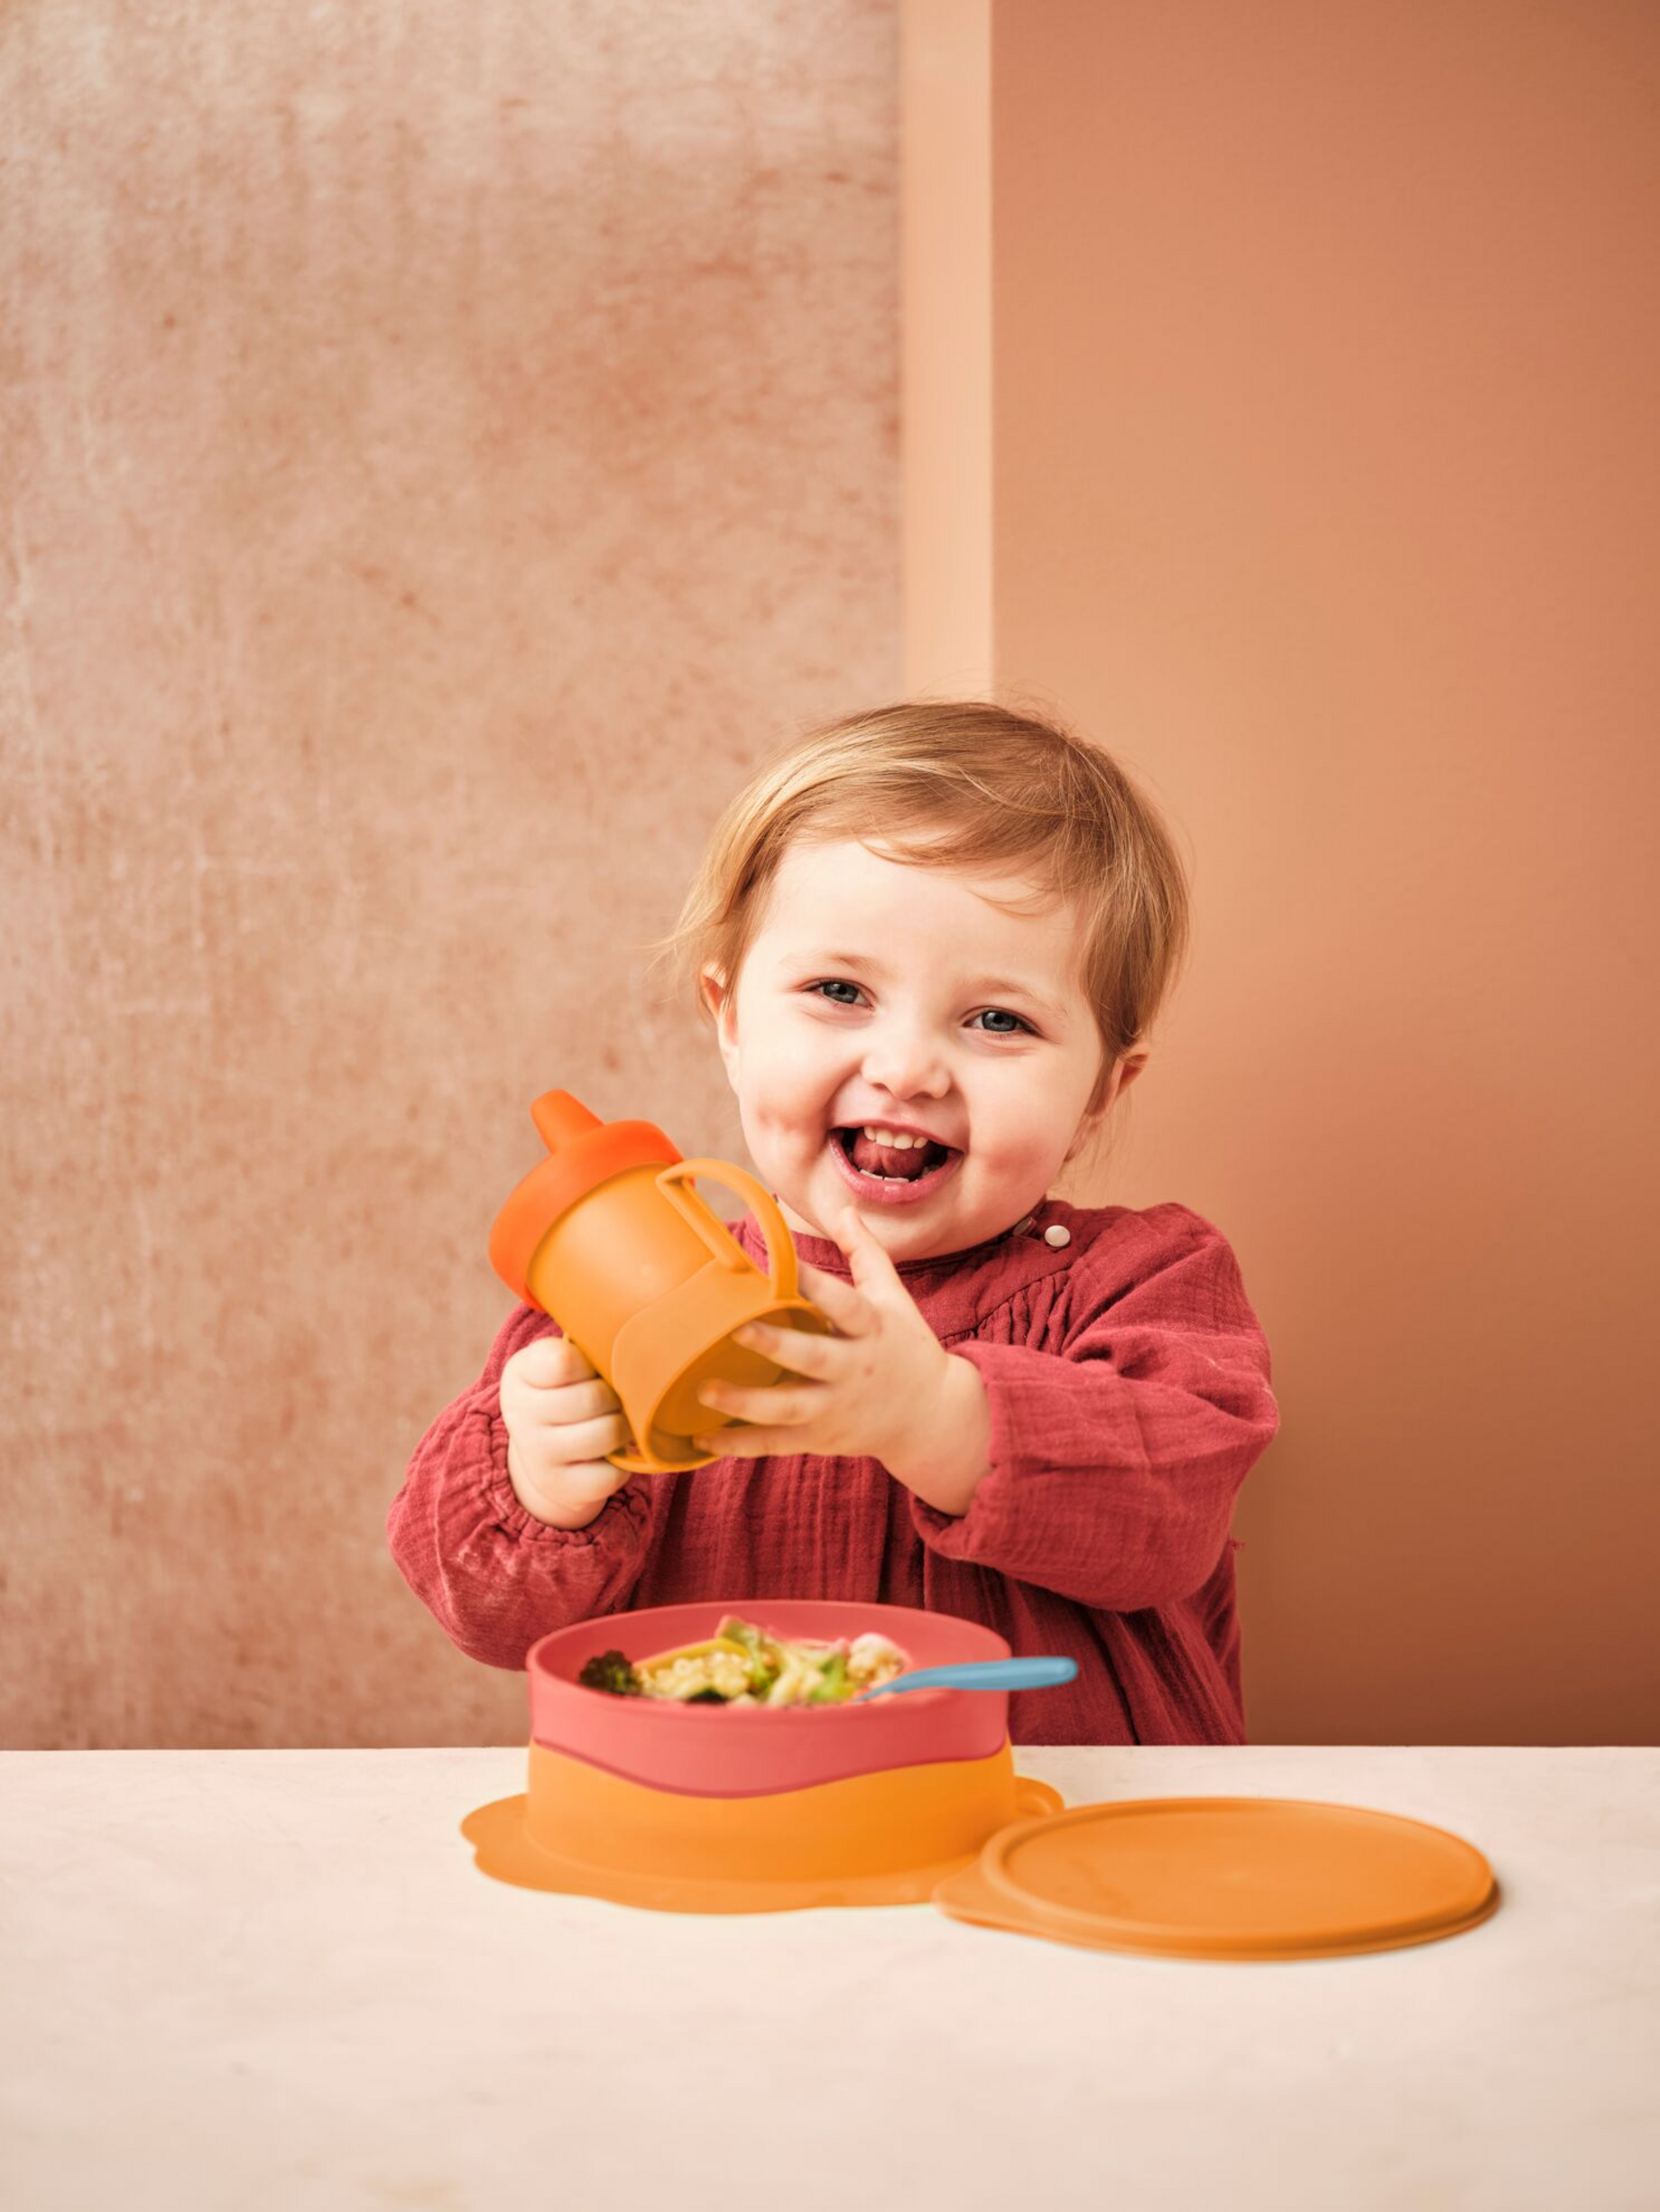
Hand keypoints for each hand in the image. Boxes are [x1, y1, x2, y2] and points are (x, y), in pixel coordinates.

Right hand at [500, 1333, 634, 1529]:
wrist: (543, 1453)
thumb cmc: (566, 1392)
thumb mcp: (562, 1359)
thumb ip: (582, 1342)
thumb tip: (634, 1329)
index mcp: (521, 1373)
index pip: (565, 1360)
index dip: (591, 1363)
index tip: (591, 1368)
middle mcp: (520, 1413)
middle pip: (594, 1398)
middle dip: (616, 1397)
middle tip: (615, 1399)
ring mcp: (537, 1454)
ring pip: (607, 1434)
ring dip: (624, 1428)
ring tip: (618, 1423)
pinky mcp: (558, 1487)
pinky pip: (610, 1475)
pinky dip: (620, 1466)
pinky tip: (610, 1455)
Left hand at [691, 1205, 987, 1507]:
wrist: (930, 1417)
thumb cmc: (904, 1346)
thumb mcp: (893, 1297)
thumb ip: (866, 1253)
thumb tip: (845, 1208)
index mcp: (871, 1328)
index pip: (842, 1301)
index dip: (812, 1281)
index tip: (780, 1262)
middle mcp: (853, 1369)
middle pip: (814, 1357)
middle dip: (776, 1345)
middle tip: (735, 1329)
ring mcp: (835, 1407)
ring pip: (789, 1407)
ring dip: (746, 1401)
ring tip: (705, 1388)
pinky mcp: (820, 1437)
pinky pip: (776, 1444)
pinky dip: (740, 1444)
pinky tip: (702, 1437)